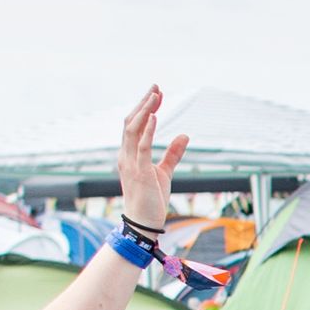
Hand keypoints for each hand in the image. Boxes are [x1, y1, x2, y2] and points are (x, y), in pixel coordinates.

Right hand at [117, 86, 188, 224]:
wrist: (144, 223)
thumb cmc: (152, 200)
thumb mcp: (164, 172)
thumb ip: (172, 154)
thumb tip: (184, 135)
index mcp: (129, 154)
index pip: (134, 125)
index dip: (145, 108)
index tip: (158, 94)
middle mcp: (126, 155)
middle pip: (130, 122)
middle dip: (143, 103)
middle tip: (156, 86)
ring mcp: (130, 163)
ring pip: (133, 129)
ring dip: (144, 111)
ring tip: (156, 95)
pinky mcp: (139, 171)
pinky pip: (141, 146)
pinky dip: (147, 130)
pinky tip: (154, 116)